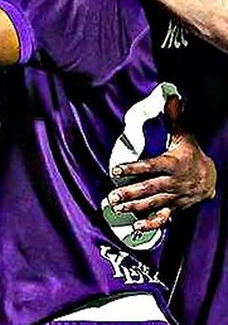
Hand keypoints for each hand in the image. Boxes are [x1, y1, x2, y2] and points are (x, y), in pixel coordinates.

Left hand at [107, 98, 217, 231]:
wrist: (211, 177)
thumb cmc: (191, 155)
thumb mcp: (185, 136)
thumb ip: (175, 119)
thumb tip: (173, 98)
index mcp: (172, 164)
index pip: (151, 166)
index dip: (134, 168)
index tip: (115, 170)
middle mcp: (173, 182)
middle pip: (149, 188)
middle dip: (130, 192)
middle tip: (112, 195)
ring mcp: (174, 196)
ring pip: (153, 203)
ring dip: (134, 206)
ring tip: (117, 208)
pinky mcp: (175, 207)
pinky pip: (163, 217)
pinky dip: (151, 224)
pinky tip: (137, 226)